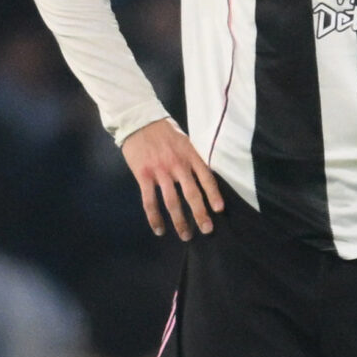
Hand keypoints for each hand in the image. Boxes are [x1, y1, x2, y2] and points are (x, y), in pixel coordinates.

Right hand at [121, 118, 223, 239]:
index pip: (206, 177)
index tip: (218, 210)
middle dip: (200, 214)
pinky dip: (154, 218)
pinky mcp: (144, 176)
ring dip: (179, 221)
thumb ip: (193, 158)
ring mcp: (160, 171)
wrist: (138, 120)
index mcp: (190, 155)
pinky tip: (159, 229)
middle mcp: (177, 165)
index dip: (213, 194)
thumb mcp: (184, 140)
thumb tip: (203, 178)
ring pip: (172, 201)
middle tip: (206, 230)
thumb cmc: (163, 131)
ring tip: (185, 235)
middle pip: (191, 194)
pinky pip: (150, 201)